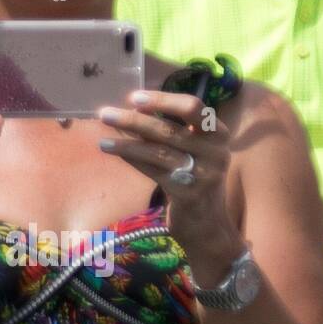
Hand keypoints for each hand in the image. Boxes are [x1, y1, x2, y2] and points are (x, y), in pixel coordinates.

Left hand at [97, 88, 241, 259]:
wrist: (208, 226)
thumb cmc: (195, 180)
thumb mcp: (195, 151)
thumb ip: (174, 130)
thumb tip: (135, 109)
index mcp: (218, 134)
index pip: (193, 108)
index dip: (163, 100)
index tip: (135, 97)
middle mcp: (215, 152)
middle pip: (170, 129)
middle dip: (134, 119)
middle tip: (106, 113)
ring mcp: (203, 174)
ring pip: (159, 151)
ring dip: (127, 141)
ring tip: (103, 135)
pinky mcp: (188, 194)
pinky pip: (153, 171)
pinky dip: (132, 158)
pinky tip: (114, 150)